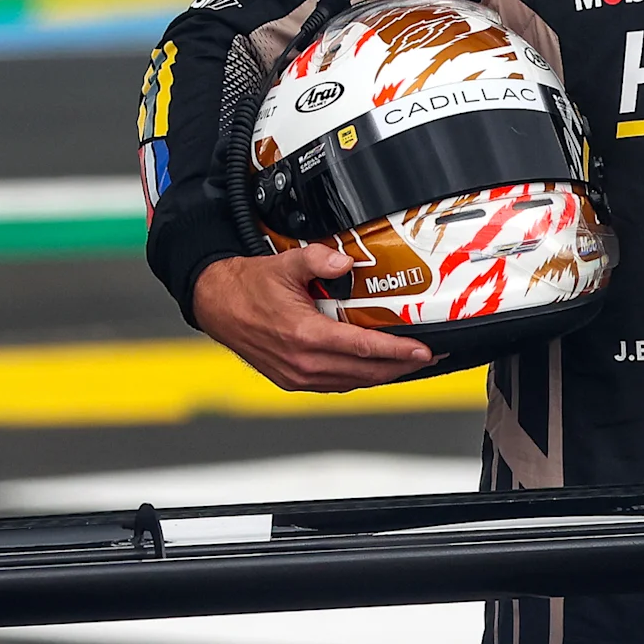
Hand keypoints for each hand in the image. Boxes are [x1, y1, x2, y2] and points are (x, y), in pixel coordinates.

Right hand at [193, 247, 435, 391]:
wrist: (216, 304)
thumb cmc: (247, 287)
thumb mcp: (285, 264)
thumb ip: (320, 259)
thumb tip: (346, 263)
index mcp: (305, 335)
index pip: (364, 348)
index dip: (398, 352)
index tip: (423, 350)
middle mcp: (303, 363)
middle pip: (365, 372)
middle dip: (401, 366)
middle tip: (427, 357)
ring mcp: (297, 376)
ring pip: (353, 382)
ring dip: (382, 375)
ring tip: (407, 364)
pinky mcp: (292, 381)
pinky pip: (335, 384)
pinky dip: (359, 378)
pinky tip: (373, 369)